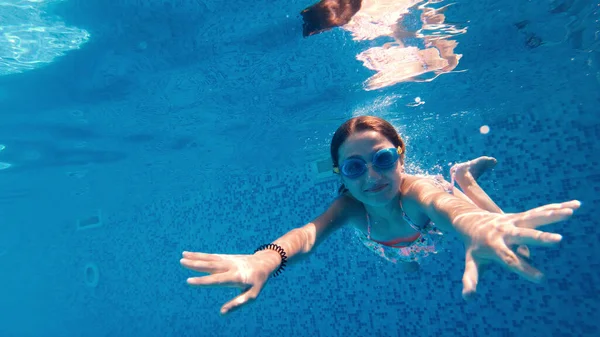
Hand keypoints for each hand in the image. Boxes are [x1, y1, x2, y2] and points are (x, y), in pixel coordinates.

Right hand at [180, 250, 279, 313]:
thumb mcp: (253, 295)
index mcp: (236, 277)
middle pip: (211, 265)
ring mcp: (227, 260)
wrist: (264, 263)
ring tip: (182, 256)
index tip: (189, 280)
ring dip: (195, 257)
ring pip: (210, 259)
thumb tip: (222, 312)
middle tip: (182, 262)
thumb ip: (238, 303)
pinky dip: (200, 255)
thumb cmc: (257, 282)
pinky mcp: (226, 257)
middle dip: (196, 264)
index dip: (202, 281)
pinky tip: (190, 254)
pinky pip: (211, 256)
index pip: (216, 280)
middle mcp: (230, 267)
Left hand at [460, 200, 580, 299]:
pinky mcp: (520, 215)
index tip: (541, 278)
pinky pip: (540, 211)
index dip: (524, 269)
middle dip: (540, 238)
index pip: (509, 259)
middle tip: (558, 240)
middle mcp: (504, 232)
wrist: (469, 220)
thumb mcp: (471, 262)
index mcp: (494, 246)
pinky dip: (556, 208)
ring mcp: (513, 221)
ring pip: (534, 217)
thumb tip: (468, 298)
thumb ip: (470, 278)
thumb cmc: (473, 246)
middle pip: (523, 235)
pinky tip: (574, 205)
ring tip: (569, 213)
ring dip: (552, 215)